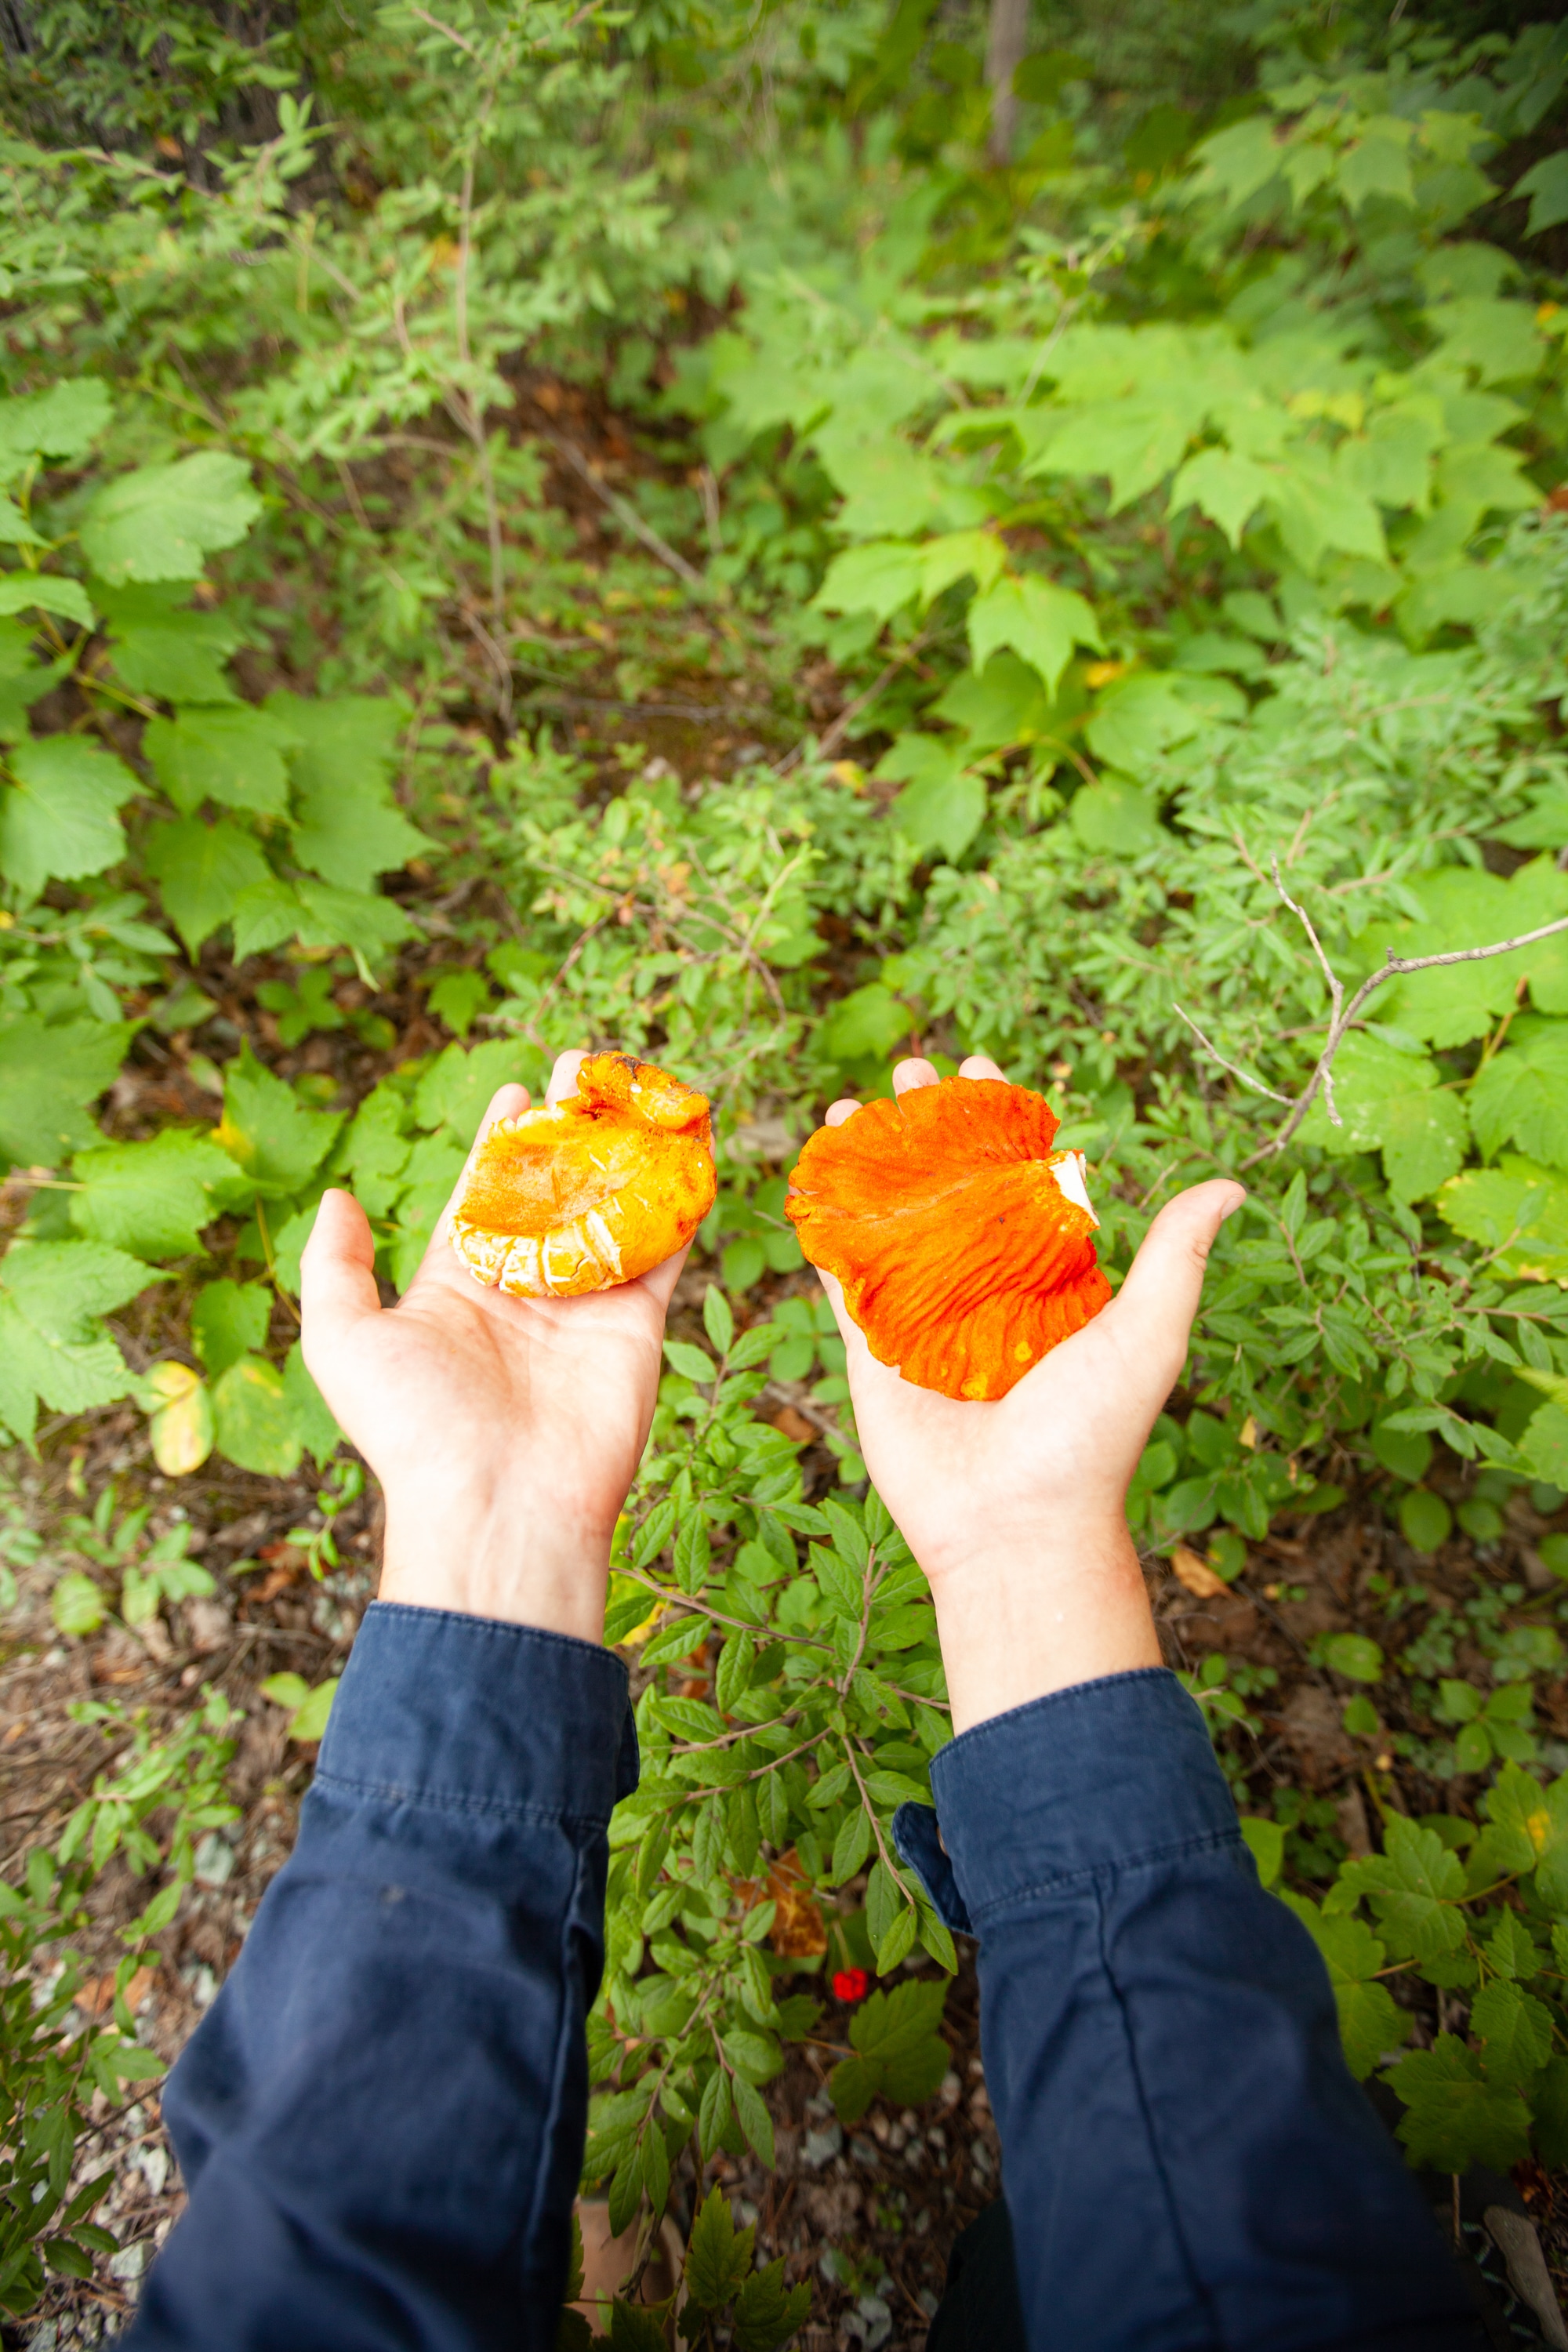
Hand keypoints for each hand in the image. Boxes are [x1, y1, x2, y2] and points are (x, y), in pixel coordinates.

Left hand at [300, 1051, 688, 1640]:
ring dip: (628, 1147)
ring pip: (612, 1206)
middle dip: (570, 1128)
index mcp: (456, 1286)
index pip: (482, 1197)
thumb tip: (336, 1196)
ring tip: (638, 1088)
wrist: (500, 1506)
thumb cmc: (416, 1428)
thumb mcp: (345, 1341)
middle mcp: (524, 1289)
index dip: (500, 1143)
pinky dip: (682, 1196)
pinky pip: (663, 1247)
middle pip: (553, 1189)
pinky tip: (694, 1144)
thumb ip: (336, 1266)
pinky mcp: (638, 1322)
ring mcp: (584, 1304)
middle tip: (586, 1067)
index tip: (517, 1092)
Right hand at [816, 1056, 1244, 1731]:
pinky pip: (842, 1277)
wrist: (1017, 1527)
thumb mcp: (1147, 1336)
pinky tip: (811, 1176)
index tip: (983, 1071)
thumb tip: (1232, 1185)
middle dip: (927, 1127)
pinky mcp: (871, 1351)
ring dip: (867, 1162)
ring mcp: (923, 1318)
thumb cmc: (1090, 1436)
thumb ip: (1174, 1258)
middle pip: (948, 1188)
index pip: (1020, 1181)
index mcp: (1045, 1282)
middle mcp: (983, 1292)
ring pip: (888, 1221)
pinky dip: (825, 1228)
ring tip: (847, 1106)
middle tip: (910, 1071)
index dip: (1001, 1124)